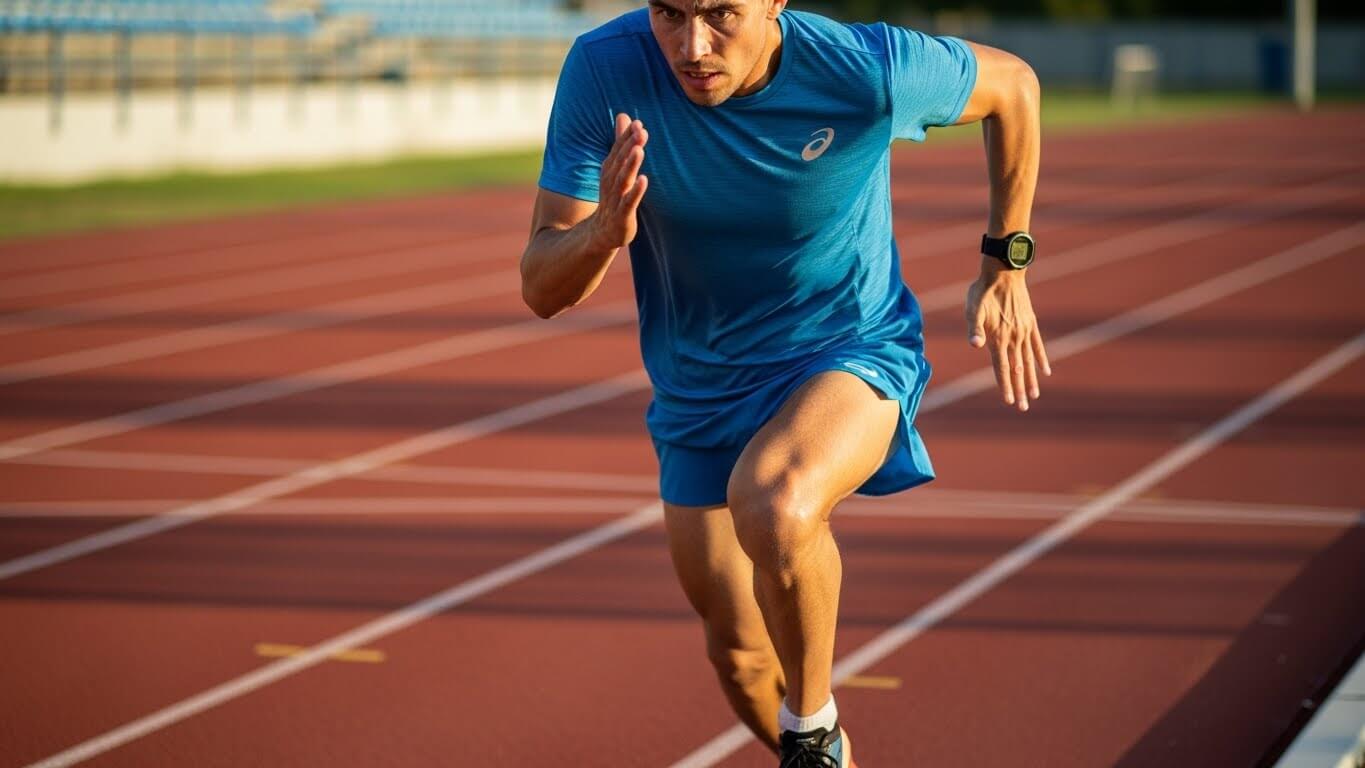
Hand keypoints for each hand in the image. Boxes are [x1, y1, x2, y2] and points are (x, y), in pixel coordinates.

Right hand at [587, 113, 649, 251]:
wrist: (600, 234)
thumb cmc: (613, 198)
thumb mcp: (616, 169)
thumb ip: (621, 143)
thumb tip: (625, 116)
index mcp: (610, 172)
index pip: (618, 152)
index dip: (626, 138)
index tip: (637, 123)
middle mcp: (610, 183)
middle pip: (619, 162)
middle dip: (629, 146)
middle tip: (640, 130)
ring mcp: (615, 200)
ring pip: (622, 180)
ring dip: (630, 165)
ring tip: (639, 150)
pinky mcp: (622, 217)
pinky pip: (628, 203)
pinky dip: (635, 192)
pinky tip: (643, 180)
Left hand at [966, 258, 1050, 411]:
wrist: (1004, 271)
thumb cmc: (983, 290)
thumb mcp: (973, 308)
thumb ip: (974, 328)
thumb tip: (975, 345)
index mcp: (998, 338)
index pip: (1002, 368)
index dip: (1006, 386)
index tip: (1010, 402)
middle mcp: (1013, 338)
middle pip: (1017, 369)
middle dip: (1019, 390)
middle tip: (1024, 408)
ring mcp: (1024, 331)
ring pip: (1028, 361)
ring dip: (1031, 379)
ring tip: (1035, 395)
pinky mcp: (1030, 323)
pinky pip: (1038, 345)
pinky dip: (1041, 359)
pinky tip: (1046, 371)